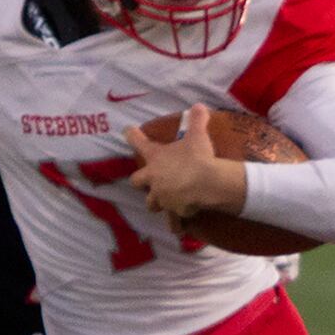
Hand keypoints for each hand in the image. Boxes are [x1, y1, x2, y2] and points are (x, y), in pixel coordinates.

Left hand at [126, 103, 244, 217]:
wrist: (207, 183)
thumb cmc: (198, 157)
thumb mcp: (198, 135)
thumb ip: (196, 119)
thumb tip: (199, 105)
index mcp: (155, 159)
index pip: (138, 143)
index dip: (132, 136)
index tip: (127, 131)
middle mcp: (154, 179)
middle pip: (137, 182)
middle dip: (142, 181)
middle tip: (149, 179)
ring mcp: (162, 197)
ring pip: (151, 204)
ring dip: (156, 201)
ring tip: (165, 200)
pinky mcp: (173, 211)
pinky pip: (172, 222)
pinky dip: (175, 225)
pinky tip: (178, 229)